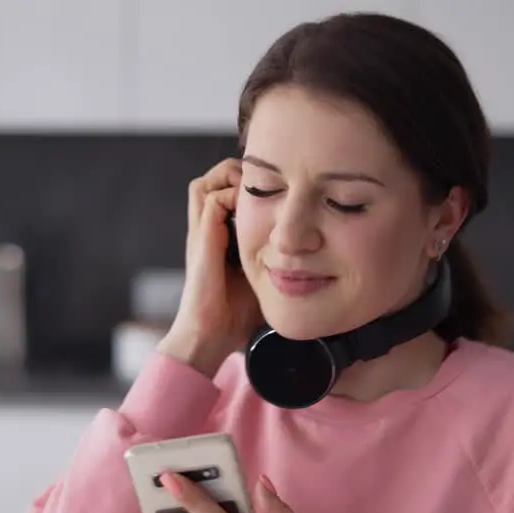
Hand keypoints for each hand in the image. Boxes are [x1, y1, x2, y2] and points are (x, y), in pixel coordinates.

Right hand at [158, 158, 262, 377]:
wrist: (211, 334)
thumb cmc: (236, 315)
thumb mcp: (263, 279)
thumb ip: (277, 262)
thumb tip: (311, 259)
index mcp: (219, 237)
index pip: (227, 194)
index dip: (249, 187)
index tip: (276, 193)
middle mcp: (207, 231)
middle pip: (212, 181)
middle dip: (237, 176)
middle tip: (266, 188)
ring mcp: (202, 233)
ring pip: (205, 184)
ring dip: (229, 182)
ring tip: (256, 196)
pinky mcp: (203, 239)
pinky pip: (212, 198)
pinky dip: (232, 196)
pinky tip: (254, 211)